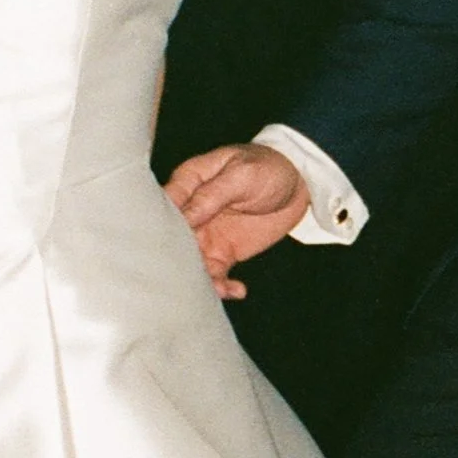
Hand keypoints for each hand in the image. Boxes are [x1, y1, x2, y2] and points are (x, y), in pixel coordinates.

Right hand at [166, 142, 309, 296]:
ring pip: (190, 262)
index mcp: (188, 182)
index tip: (166, 245)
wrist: (298, 183)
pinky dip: (222, 286)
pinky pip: (214, 273)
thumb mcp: (241, 175)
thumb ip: (211, 195)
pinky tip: (237, 290)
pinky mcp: (222, 252)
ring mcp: (205, 234)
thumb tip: (182, 216)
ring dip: (201, 279)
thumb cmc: (266, 167)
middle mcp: (190, 211)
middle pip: (171, 239)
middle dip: (176, 261)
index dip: (159, 226)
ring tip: (221, 288)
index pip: (164, 205)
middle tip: (189, 276)